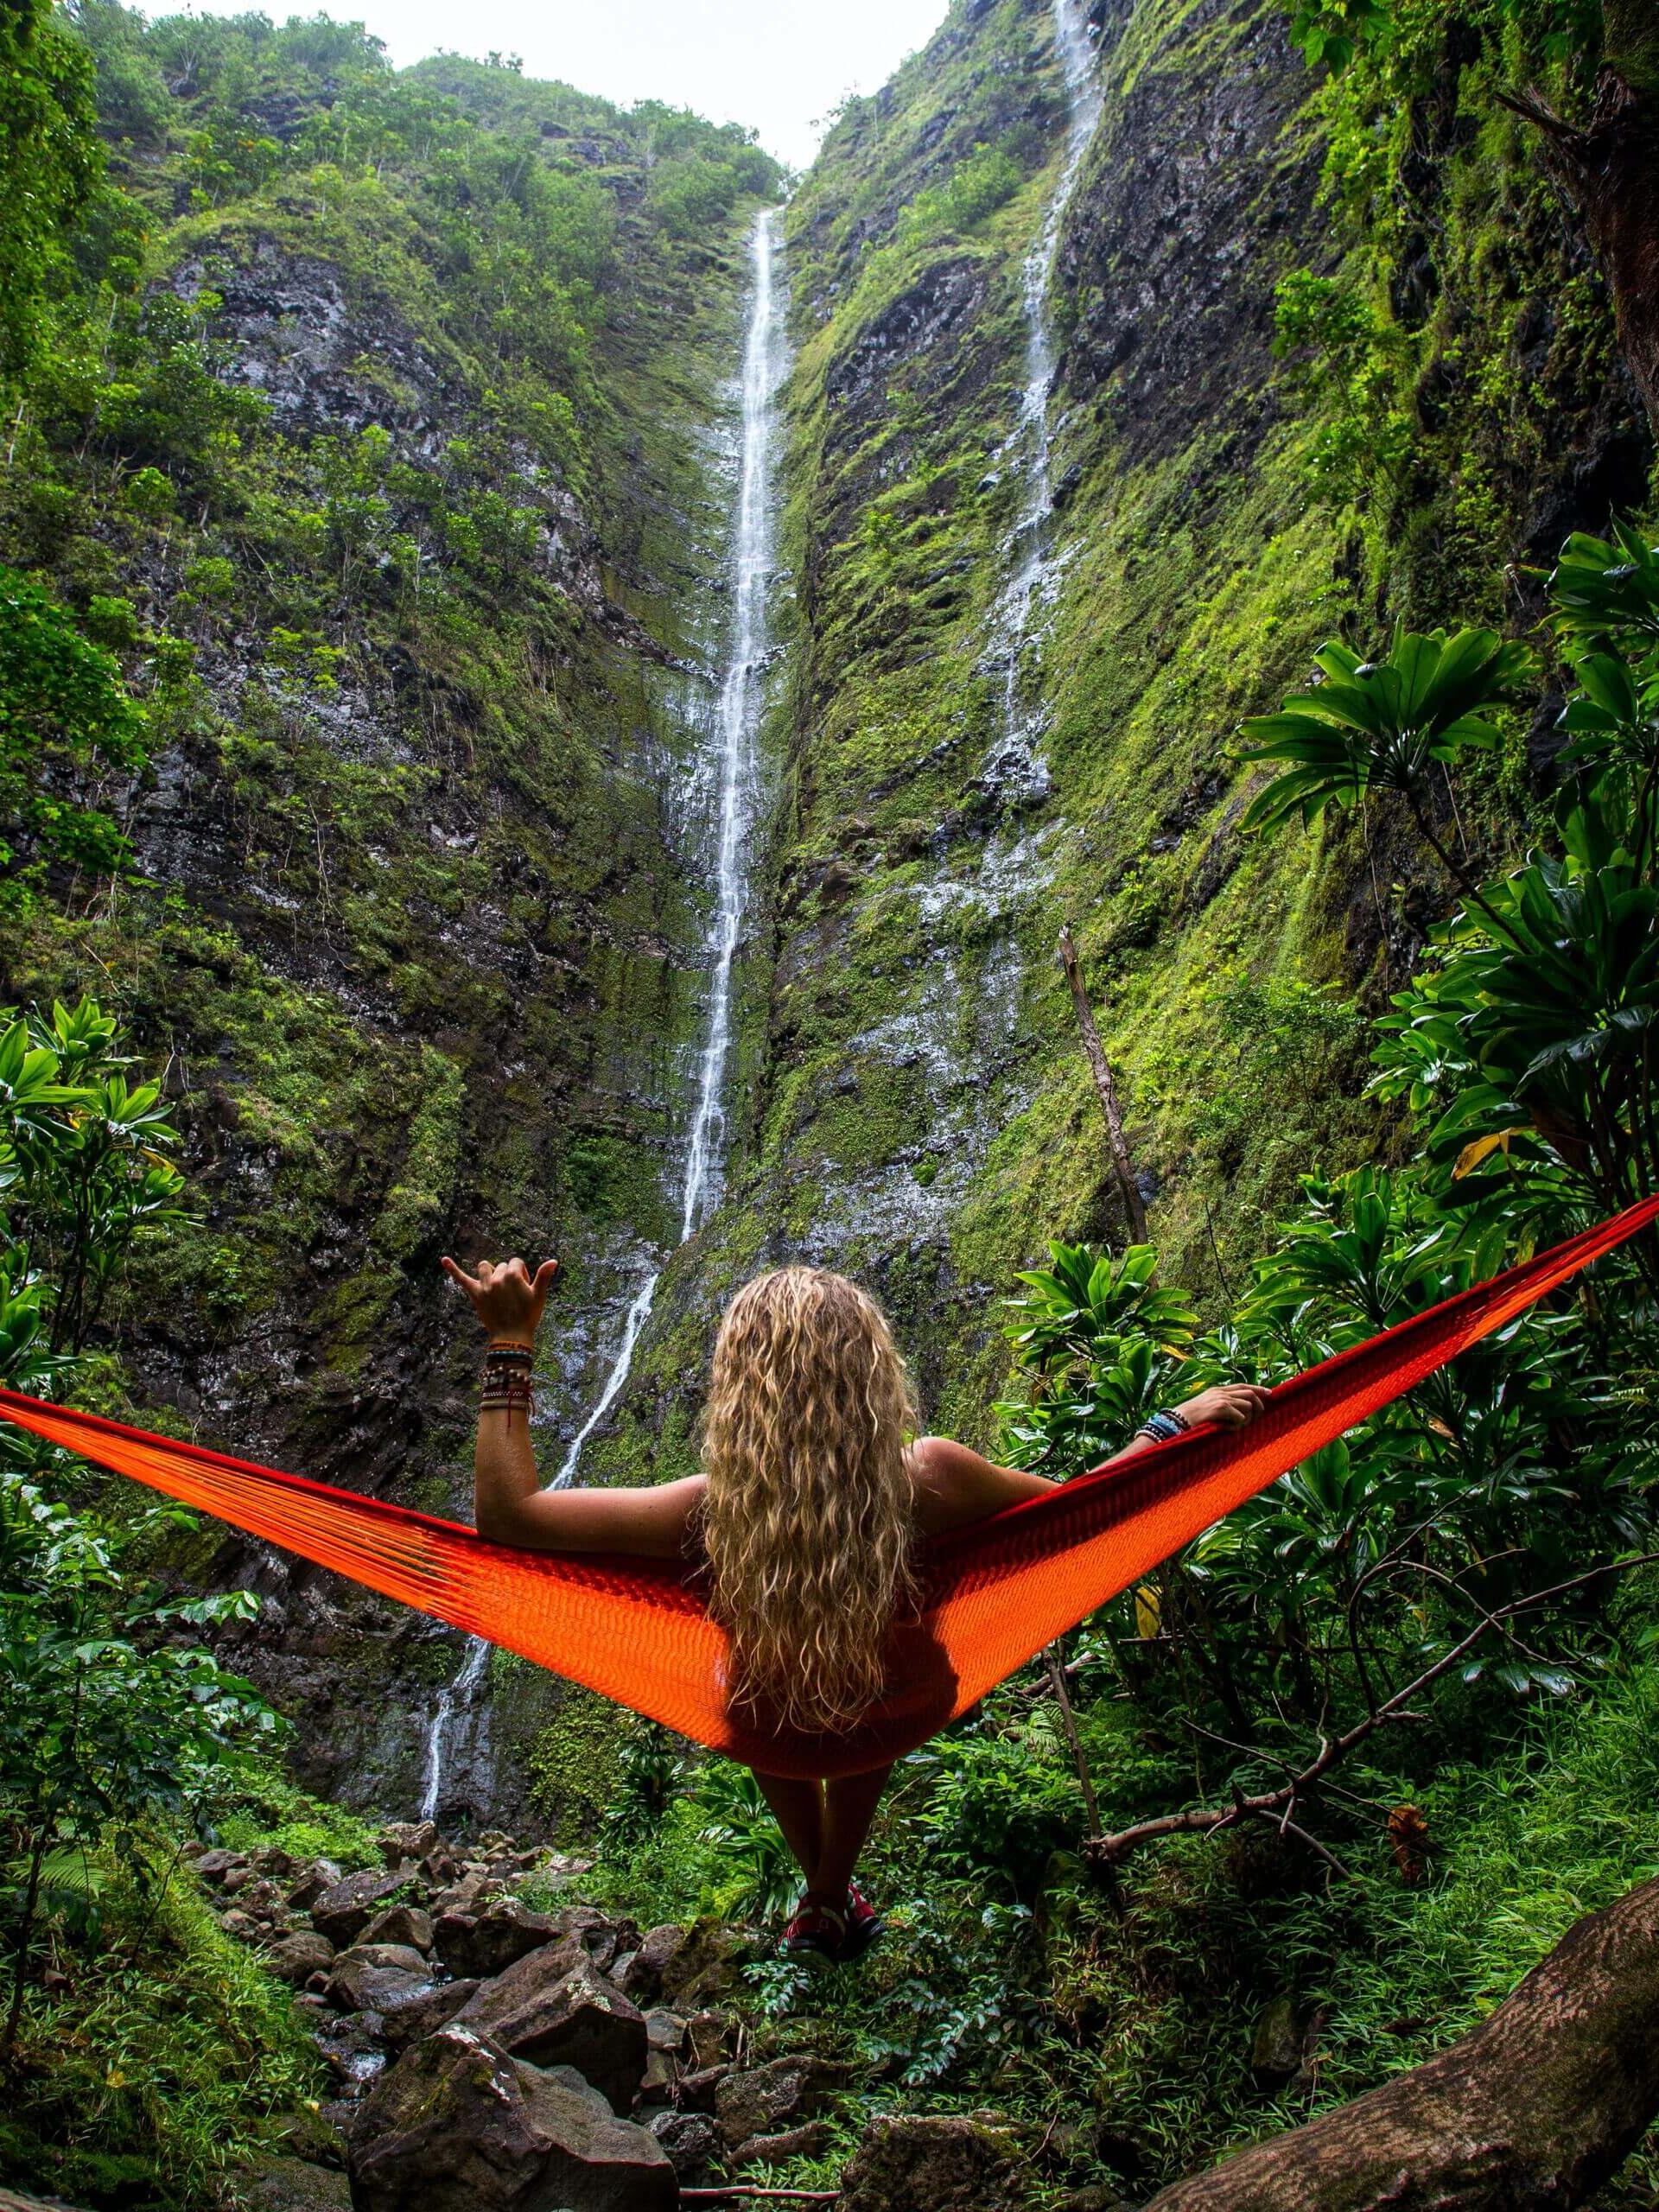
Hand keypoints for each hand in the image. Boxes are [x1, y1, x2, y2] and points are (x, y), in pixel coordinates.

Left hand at [441, 1253, 558, 1340]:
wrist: (511, 1337)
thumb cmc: (527, 1316)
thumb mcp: (539, 1295)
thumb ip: (544, 1276)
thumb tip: (554, 1260)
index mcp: (513, 1275)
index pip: (516, 1262)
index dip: (522, 1274)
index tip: (524, 1288)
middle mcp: (497, 1278)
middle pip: (502, 1266)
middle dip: (508, 1275)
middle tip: (513, 1295)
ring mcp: (485, 1286)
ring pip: (485, 1267)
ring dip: (490, 1271)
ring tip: (496, 1284)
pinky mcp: (475, 1294)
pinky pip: (461, 1278)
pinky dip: (452, 1268)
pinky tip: (443, 1260)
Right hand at [1173, 1382, 1271, 1429]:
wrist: (1176, 1422)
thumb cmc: (1189, 1420)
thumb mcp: (1206, 1409)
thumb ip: (1220, 1407)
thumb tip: (1238, 1413)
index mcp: (1217, 1391)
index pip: (1243, 1386)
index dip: (1257, 1388)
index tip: (1269, 1393)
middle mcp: (1221, 1392)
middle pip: (1250, 1393)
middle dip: (1259, 1405)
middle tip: (1259, 1417)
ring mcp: (1221, 1398)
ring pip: (1248, 1405)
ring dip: (1248, 1419)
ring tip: (1238, 1427)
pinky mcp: (1221, 1408)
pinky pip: (1240, 1417)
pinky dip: (1237, 1426)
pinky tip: (1227, 1430)